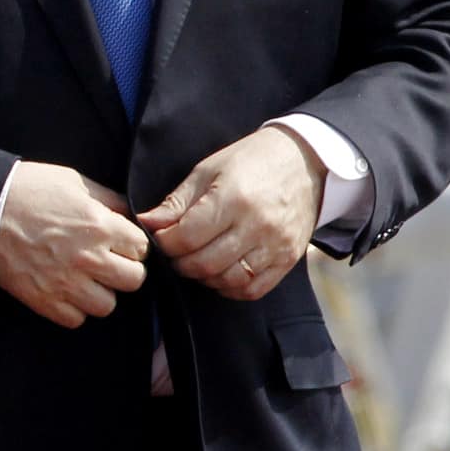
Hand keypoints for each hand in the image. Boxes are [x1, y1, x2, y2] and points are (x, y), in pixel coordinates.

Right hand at [0, 161, 149, 327]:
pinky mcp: (44, 300)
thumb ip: (107, 200)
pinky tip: (64, 289)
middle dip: (122, 269)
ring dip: (98, 292)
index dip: (130, 244)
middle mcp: (88, 258)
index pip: (142, 248)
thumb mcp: (73, 182)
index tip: (117, 242)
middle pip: (133, 280)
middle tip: (105, 261)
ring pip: (107, 305)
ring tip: (84, 278)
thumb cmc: (27, 191)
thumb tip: (131, 215)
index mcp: (100, 226)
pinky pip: (76, 319)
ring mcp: (66, 283)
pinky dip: (73, 308)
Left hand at [137, 125, 324, 302]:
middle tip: (174, 253)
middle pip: (205, 263)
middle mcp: (257, 225)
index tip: (159, 237)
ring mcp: (276, 245)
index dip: (165, 243)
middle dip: (179, 263)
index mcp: (233, 199)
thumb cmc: (249, 161)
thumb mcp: (207, 171)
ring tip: (195, 261)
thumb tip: (146, 224)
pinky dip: (230, 287)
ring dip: (203, 277)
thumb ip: (176, 202)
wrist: (303, 162)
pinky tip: (220, 272)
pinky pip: (254, 289)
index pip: (187, 237)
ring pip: (228, 280)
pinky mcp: (289, 259)